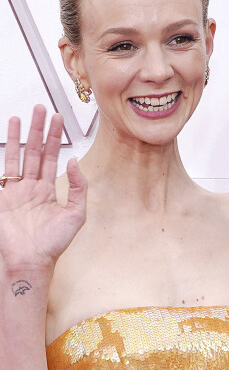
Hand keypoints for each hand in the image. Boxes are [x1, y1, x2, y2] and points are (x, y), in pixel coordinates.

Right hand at [0, 105, 86, 272]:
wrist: (32, 260)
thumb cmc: (54, 243)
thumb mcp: (76, 214)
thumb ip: (78, 187)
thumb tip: (74, 162)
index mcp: (50, 190)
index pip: (53, 157)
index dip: (56, 138)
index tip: (58, 120)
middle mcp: (33, 187)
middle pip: (37, 151)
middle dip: (40, 130)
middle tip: (43, 109)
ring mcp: (16, 190)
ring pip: (19, 156)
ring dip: (22, 136)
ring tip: (24, 116)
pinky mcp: (4, 196)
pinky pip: (5, 170)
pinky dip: (6, 153)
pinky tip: (8, 138)